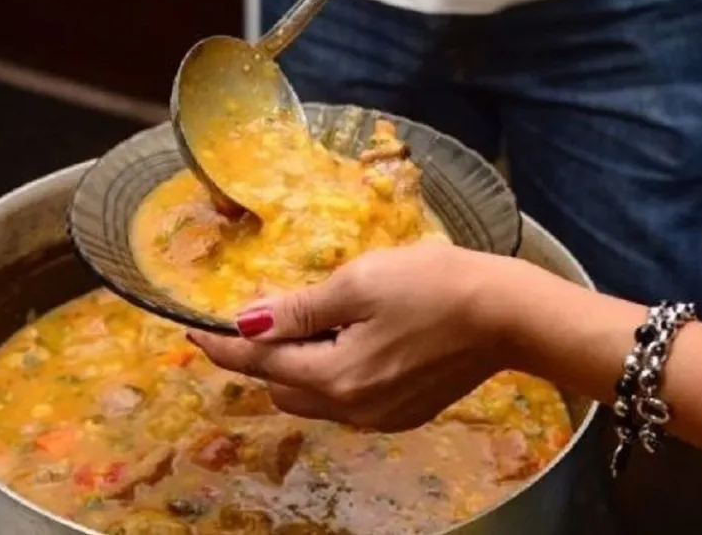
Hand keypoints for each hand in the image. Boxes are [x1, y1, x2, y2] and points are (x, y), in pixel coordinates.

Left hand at [187, 241, 517, 430]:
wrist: (506, 315)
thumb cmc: (434, 286)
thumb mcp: (360, 283)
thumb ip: (298, 309)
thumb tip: (246, 323)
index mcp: (334, 376)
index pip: (259, 363)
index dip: (223, 346)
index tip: (195, 331)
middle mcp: (351, 409)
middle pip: (283, 388)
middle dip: (264, 357)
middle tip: (271, 315)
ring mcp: (380, 417)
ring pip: (315, 398)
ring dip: (299, 368)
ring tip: (316, 325)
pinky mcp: (404, 414)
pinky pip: (347, 401)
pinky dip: (333, 376)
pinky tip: (354, 343)